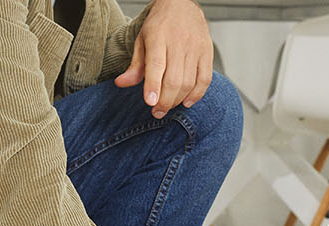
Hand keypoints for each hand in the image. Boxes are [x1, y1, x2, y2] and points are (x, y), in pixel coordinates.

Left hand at [113, 0, 213, 118]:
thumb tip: (121, 84)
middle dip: (165, 101)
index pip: (156, 64)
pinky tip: (186, 102)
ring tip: (168, 107)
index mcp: (158, 38)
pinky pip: (205, 80)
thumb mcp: (142, 40)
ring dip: (178, 100)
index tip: (150, 102)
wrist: (182, 5)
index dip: (153, 85)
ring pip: (189, 82)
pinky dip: (196, 95)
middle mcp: (178, 43)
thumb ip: (135, 65)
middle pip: (174, 79)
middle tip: (157, 112)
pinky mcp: (207, 53)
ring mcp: (195, 49)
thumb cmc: (160, 25)